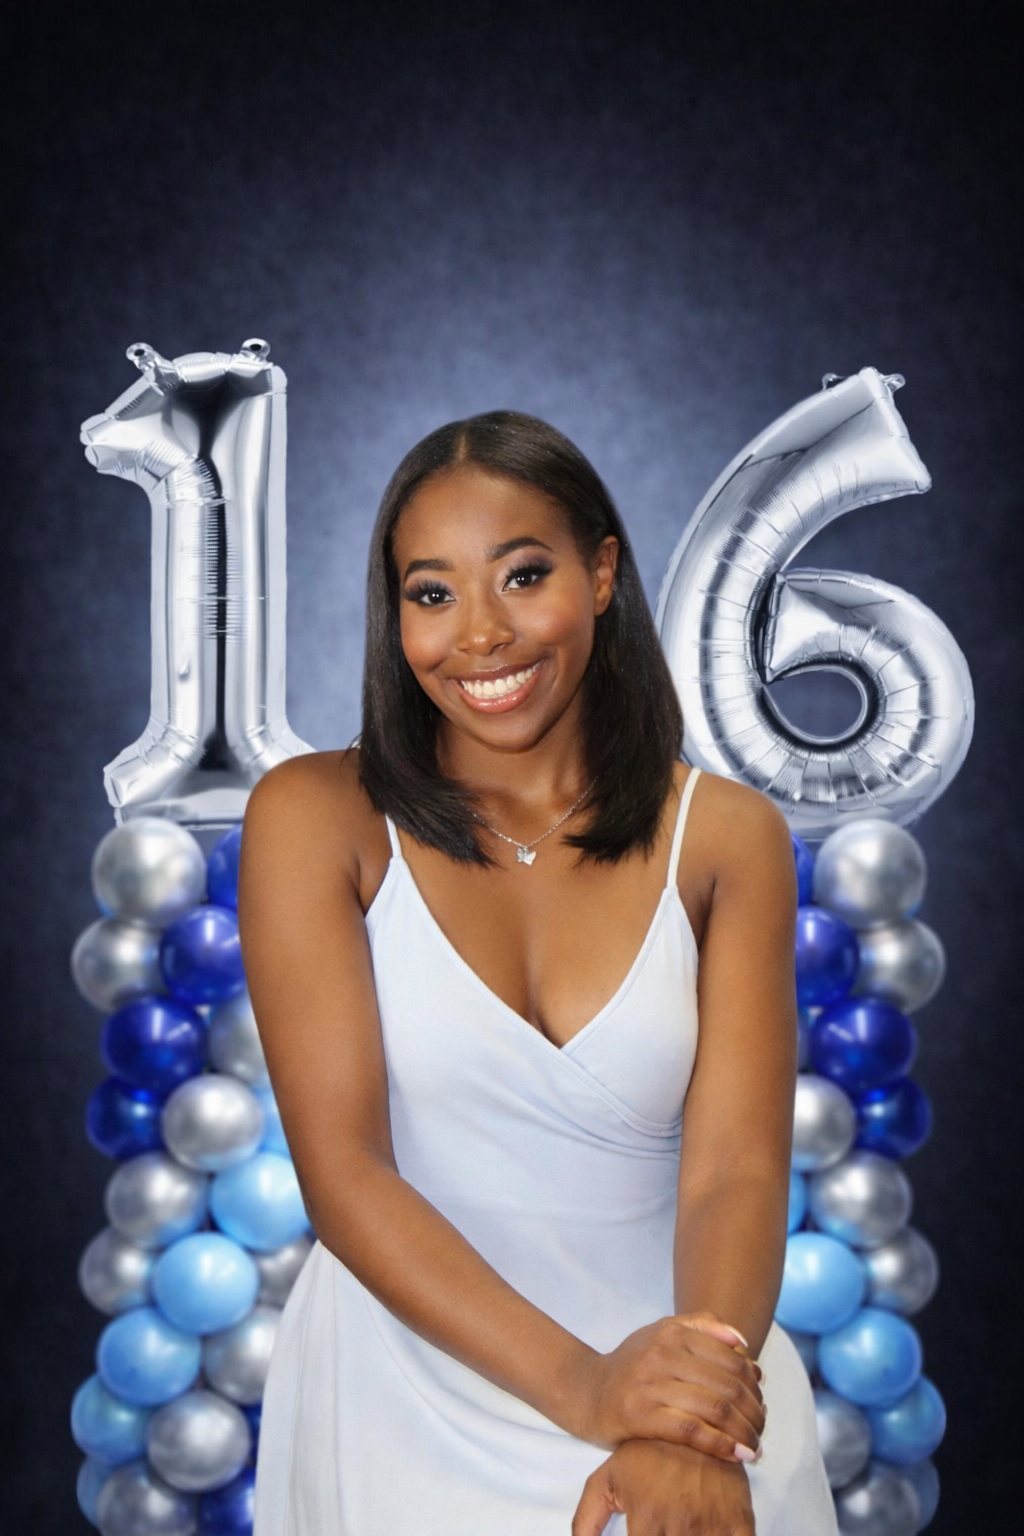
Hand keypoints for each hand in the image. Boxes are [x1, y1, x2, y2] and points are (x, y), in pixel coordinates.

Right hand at [569, 1310, 764, 1462]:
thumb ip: (701, 1326)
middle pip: (727, 1385)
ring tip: (754, 1449)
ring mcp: (649, 1384)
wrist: (586, 1391)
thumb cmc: (632, 1365)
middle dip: (753, 1412)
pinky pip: (691, 1430)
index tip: (761, 1402)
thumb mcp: (661, 1333)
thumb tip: (742, 1342)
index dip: (754, 1384)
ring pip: (713, 1408)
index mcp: (672, 1332)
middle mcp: (662, 1353)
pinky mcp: (639, 1415)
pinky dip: (719, 1444)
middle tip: (761, 1430)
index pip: (731, 1359)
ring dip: (742, 1432)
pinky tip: (735, 1455)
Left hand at [571, 1437, 756, 1535]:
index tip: (644, 1533)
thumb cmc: (642, 1454)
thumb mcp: (607, 1481)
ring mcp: (713, 1523)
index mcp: (648, 1520)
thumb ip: (587, 1518)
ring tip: (687, 1530)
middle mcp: (681, 1525)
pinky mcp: (741, 1518)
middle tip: (665, 1530)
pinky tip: (716, 1533)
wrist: (687, 1414)